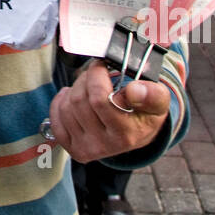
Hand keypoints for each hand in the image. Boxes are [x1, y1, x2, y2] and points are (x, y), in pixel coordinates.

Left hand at [48, 59, 169, 162]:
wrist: (137, 134)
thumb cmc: (145, 112)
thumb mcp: (159, 101)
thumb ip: (153, 94)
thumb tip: (134, 91)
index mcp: (126, 133)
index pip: (99, 99)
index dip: (97, 75)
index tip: (103, 65)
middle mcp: (105, 146)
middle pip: (80, 99)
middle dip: (86, 78)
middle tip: (97, 72)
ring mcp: (87, 149)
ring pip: (67, 106)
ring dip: (75, 88)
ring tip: (89, 86)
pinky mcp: (73, 149)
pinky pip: (56, 118)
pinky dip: (61, 102)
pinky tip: (74, 98)